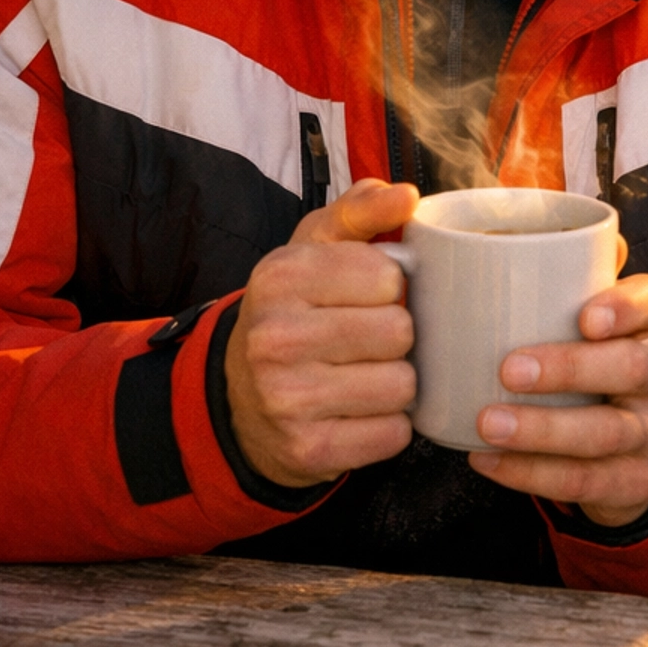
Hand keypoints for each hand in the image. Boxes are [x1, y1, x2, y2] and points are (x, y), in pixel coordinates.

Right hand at [224, 180, 419, 487]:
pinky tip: (359, 413)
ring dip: (396, 383)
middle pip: (400, 331)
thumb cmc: (293, 312)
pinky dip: (387, 426)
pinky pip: (393, 434)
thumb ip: (360, 211)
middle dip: (397, 336)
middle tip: (368, 341)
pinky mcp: (307, 450)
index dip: (391, 287)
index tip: (367, 297)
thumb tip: (406, 196)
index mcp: (280, 277)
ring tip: (365, 375)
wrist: (241, 399)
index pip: (390, 275)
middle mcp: (275, 337)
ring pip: (402, 385)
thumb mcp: (313, 250)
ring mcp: (287, 399)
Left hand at [469, 266, 647, 527]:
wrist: (634, 451)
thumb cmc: (593, 367)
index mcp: (646, 328)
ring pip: (605, 432)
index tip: (586, 315)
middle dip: (571, 368)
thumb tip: (517, 235)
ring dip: (542, 429)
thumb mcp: (592, 323)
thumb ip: (565, 279)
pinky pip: (583, 483)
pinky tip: (486, 459)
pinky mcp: (630, 483)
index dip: (627, 307)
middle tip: (509, 368)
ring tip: (488, 423)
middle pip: (632, 368)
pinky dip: (529, 473)